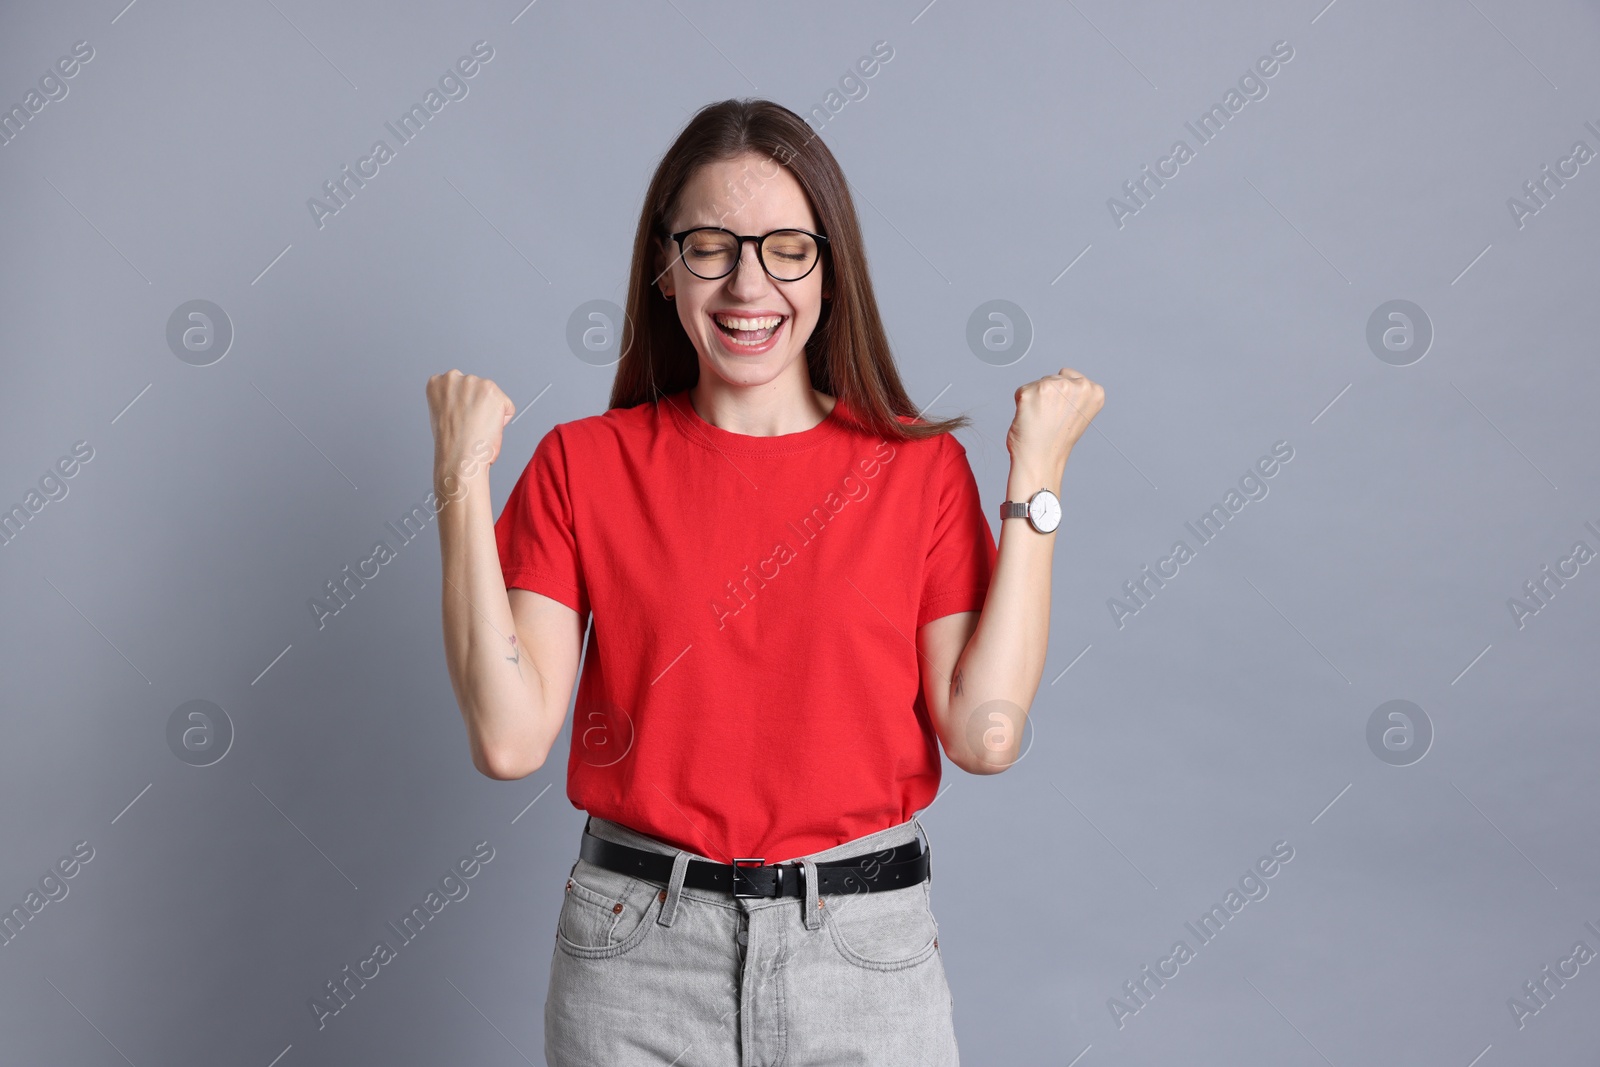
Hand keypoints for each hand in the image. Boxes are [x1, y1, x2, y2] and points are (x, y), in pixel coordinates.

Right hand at [425, 370, 514, 483]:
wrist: (458, 457)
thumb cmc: (451, 443)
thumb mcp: (442, 413)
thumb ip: (453, 401)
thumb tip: (468, 402)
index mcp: (437, 383)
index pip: (458, 386)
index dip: (462, 406)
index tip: (459, 418)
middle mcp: (454, 377)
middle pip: (477, 389)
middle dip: (477, 405)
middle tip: (469, 425)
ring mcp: (474, 383)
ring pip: (492, 398)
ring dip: (490, 412)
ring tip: (477, 428)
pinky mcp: (494, 392)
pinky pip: (507, 407)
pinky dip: (503, 420)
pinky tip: (488, 429)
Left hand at [1006, 368, 1104, 483]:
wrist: (1042, 460)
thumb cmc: (1057, 441)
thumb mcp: (1078, 413)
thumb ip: (1075, 394)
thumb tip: (1061, 377)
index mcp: (1094, 391)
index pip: (1069, 376)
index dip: (1062, 397)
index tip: (1063, 415)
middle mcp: (1078, 385)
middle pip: (1053, 378)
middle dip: (1048, 396)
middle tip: (1050, 420)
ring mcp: (1055, 387)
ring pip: (1037, 383)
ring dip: (1035, 399)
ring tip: (1041, 421)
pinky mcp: (1032, 392)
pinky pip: (1022, 391)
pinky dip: (1022, 404)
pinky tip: (1030, 419)